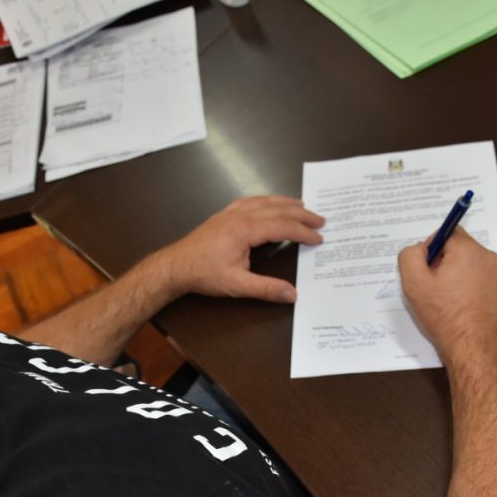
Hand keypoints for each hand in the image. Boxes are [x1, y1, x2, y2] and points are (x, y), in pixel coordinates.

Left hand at [159, 195, 323, 302]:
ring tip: (302, 205)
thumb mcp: (237, 285)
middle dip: (301, 214)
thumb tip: (292, 295)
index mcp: (245, 230)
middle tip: (320, 219)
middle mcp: (240, 215)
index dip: (303, 232)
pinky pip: (250, 201)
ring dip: (285, 203)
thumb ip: (267, 289)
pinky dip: (266, 201)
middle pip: (277, 209)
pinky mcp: (223, 215)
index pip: (283, 226)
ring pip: (264, 201)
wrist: (175, 266)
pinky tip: (270, 204)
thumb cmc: (203, 274)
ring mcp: (230, 213)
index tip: (319, 238)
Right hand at [398, 227, 496, 363]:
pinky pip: (485, 283)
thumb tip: (419, 248)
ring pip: (474, 267)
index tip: (427, 269)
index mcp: (468, 251)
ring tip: (450, 302)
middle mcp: (489, 258)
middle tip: (435, 289)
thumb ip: (410, 256)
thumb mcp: (414, 284)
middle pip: (462, 250)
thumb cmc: (445, 317)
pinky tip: (464, 309)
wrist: (474, 348)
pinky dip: (474, 291)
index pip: (449, 232)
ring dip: (461, 278)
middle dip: (446, 264)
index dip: (433, 248)